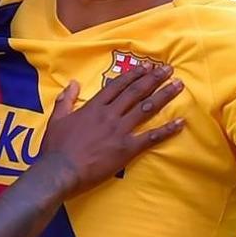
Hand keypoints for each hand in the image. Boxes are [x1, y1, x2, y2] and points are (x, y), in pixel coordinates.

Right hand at [39, 65, 184, 195]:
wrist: (60, 170)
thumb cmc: (55, 147)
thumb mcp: (57, 119)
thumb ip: (65, 99)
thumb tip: (72, 83)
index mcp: (94, 107)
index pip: (118, 86)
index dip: (134, 74)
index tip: (147, 66)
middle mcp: (110, 114)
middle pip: (136, 92)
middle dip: (154, 79)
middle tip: (169, 69)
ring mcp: (120, 131)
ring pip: (146, 108)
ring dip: (164, 95)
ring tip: (179, 85)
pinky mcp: (126, 149)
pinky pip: (151, 137)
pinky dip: (166, 130)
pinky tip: (180, 123)